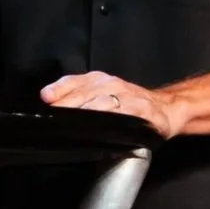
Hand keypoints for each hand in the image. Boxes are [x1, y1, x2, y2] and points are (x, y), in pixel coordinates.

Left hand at [39, 71, 180, 138]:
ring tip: (75, 123)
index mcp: (99, 80)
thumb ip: (73, 95)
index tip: (46, 99)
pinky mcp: (143, 112)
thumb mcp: (99, 93)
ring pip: (104, 104)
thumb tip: (46, 98)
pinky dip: (114, 121)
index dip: (60, 90)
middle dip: (70, 105)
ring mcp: (129, 97)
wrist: (163, 108)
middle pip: (87, 93)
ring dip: (89, 113)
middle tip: (56, 116)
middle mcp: (113, 85)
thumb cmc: (126, 102)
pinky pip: (126, 116)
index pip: (74, 81)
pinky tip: (105, 128)